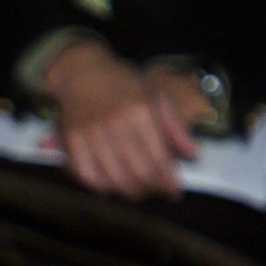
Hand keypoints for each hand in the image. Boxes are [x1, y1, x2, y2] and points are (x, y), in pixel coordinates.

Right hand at [44, 43, 201, 197]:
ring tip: (139, 190)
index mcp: (141, 112)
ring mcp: (92, 134)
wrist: (82, 72)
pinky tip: (111, 185)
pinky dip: (101, 187)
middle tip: (158, 193)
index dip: (168, 182)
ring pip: (114, 180)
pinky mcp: (73, 142)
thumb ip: (174, 127)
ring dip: (130, 192)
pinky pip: (87, 177)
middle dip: (152, 190)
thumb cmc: (123, 84)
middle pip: (138, 174)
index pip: (159, 159)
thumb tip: (192, 154)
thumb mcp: (155, 97)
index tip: (174, 192)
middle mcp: (116, 124)